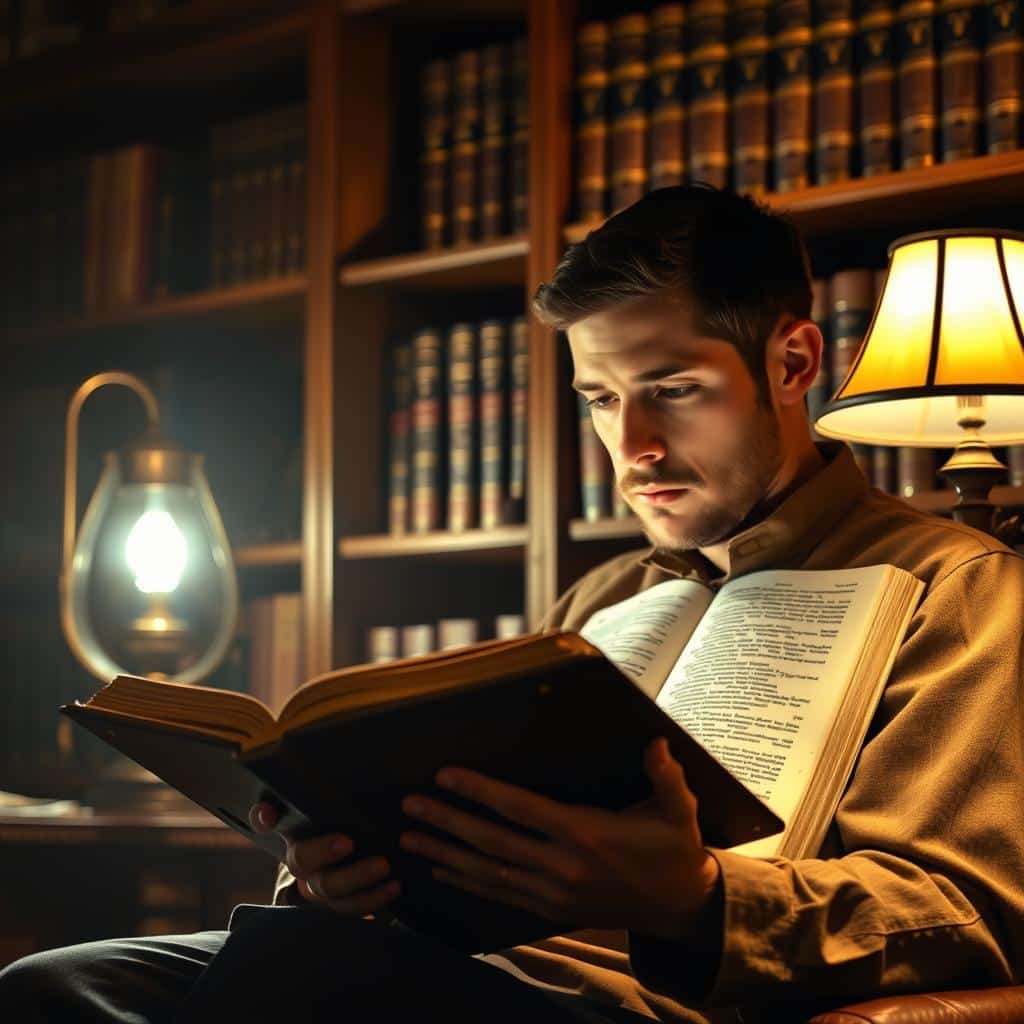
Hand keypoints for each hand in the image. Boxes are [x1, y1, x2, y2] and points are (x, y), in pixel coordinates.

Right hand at [249, 801, 400, 915]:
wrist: (368, 852)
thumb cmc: (351, 818)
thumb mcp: (339, 804)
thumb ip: (329, 788)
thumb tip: (321, 770)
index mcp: (293, 828)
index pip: (265, 819)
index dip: (264, 818)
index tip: (270, 814)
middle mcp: (300, 859)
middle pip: (301, 859)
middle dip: (323, 851)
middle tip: (348, 842)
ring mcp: (316, 885)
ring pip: (328, 889)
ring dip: (357, 878)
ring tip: (385, 866)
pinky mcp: (339, 903)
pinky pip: (351, 906)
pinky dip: (374, 898)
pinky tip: (395, 886)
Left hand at [399, 738, 719, 938]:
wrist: (680, 907)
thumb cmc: (675, 849)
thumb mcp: (680, 811)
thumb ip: (666, 777)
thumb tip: (656, 744)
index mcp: (585, 834)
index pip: (520, 808)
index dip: (480, 791)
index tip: (445, 774)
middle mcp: (561, 866)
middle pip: (491, 842)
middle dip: (446, 822)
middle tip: (409, 804)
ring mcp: (553, 893)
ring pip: (487, 873)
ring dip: (445, 854)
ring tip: (409, 838)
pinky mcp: (551, 910)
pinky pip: (500, 896)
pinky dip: (466, 883)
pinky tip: (440, 871)